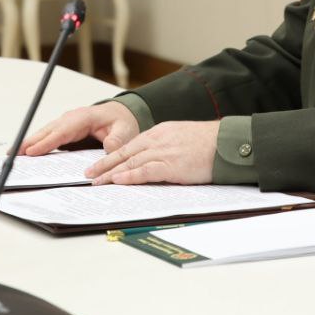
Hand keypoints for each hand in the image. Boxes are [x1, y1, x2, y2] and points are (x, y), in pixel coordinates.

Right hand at [21, 101, 139, 156]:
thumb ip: (117, 140)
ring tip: (12, 155)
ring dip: (29, 143)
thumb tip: (108, 149)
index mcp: (84, 117)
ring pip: (44, 133)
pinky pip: (48, 137)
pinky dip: (36, 144)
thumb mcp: (125, 130)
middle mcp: (71, 118)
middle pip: (47, 131)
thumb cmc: (121, 121)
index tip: (32, 151)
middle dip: (29, 142)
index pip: (62, 131)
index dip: (46, 142)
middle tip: (13, 154)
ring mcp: (66, 124)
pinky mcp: (64, 131)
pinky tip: (26, 154)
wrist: (120, 114)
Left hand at [84, 120, 219, 185]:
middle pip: (124, 153)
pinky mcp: (171, 164)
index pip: (130, 145)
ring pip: (130, 162)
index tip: (100, 164)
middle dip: (104, 164)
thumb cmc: (209, 143)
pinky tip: (117, 181)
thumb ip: (166, 147)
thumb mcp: (182, 138)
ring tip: (97, 182)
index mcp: (160, 132)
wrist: (226, 142)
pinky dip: (129, 176)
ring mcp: (163, 151)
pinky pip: (145, 171)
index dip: (112, 155)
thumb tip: (155, 161)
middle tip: (88, 174)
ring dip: (111, 173)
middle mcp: (157, 140)